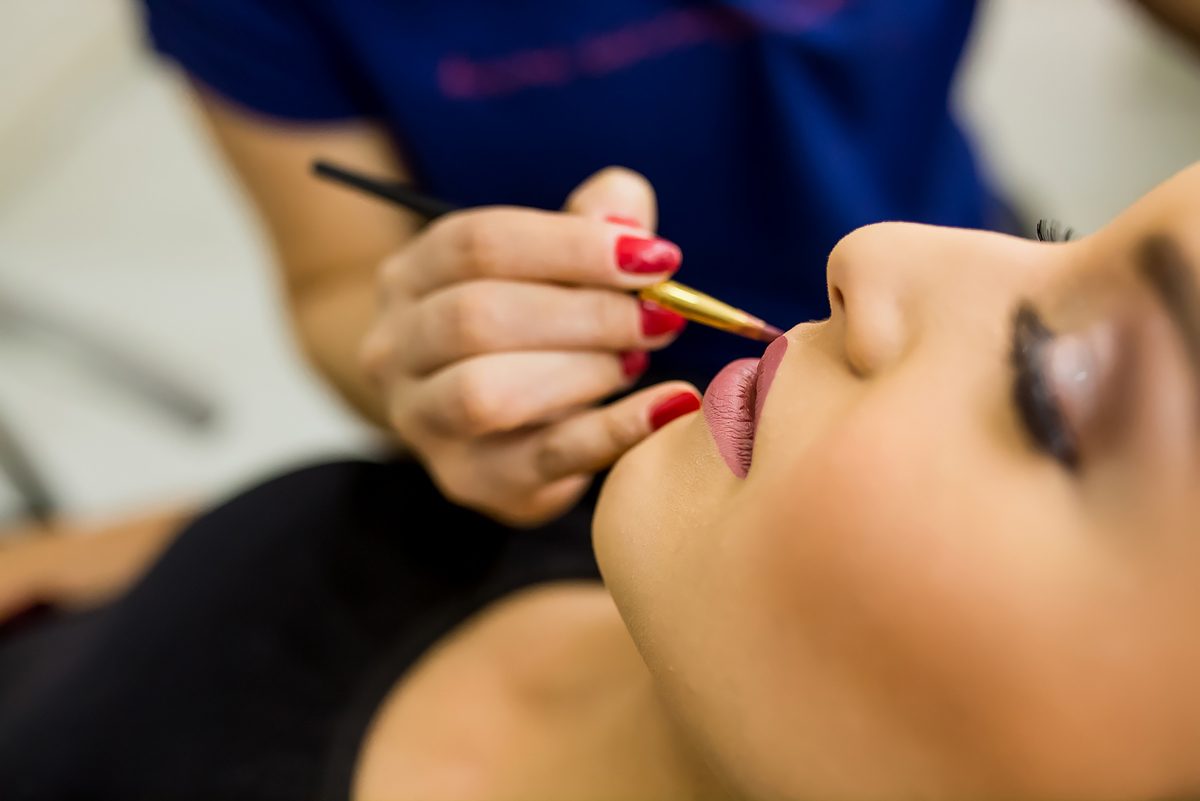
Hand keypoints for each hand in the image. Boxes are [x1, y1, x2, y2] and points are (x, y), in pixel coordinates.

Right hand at [360, 168, 700, 525]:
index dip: (572, 245)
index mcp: (412, 275)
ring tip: (635, 361)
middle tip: (661, 318)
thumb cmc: (524, 325)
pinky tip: (670, 407)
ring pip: (487, 393)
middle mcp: (396, 348)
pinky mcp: (469, 479)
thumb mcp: (546, 264)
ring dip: (583, 371)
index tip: (655, 257)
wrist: (473, 421)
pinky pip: (544, 458)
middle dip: (587, 314)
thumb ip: (586, 224)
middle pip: (477, 317)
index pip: (477, 244)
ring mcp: (422, 421)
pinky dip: (615, 430)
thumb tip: (626, 210)